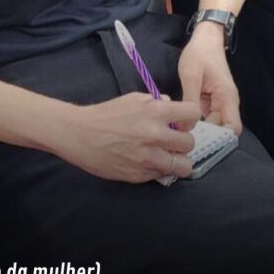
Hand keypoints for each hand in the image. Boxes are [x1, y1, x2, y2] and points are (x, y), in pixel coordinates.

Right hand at [55, 93, 199, 182]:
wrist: (80, 134)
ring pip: (183, 166)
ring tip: (167, 156)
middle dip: (183, 142)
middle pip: (190, 143)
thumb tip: (174, 110)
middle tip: (172, 141)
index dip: (190, 118)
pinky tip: (148, 162)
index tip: (183, 122)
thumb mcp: (134, 99)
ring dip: (177, 161)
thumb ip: (157, 103)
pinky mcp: (140, 175)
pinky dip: (159, 170)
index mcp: (155, 112)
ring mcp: (148, 158)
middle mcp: (156, 135)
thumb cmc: (106, 113)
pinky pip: (162, 175)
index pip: (193, 113)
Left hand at [178, 22, 241, 134]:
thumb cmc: (200, 54)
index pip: (233, 128)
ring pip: (211, 123)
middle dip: (205, 136)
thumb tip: (186, 126)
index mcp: (227, 98)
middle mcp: (226, 103)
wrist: (205, 38)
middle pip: (220, 129)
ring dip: (198, 128)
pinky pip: (204, 115)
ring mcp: (218, 101)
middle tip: (183, 141)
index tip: (201, 142)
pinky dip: (195, 119)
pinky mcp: (210, 99)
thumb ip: (190, 102)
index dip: (221, 139)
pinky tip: (180, 121)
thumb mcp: (191, 76)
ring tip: (179, 133)